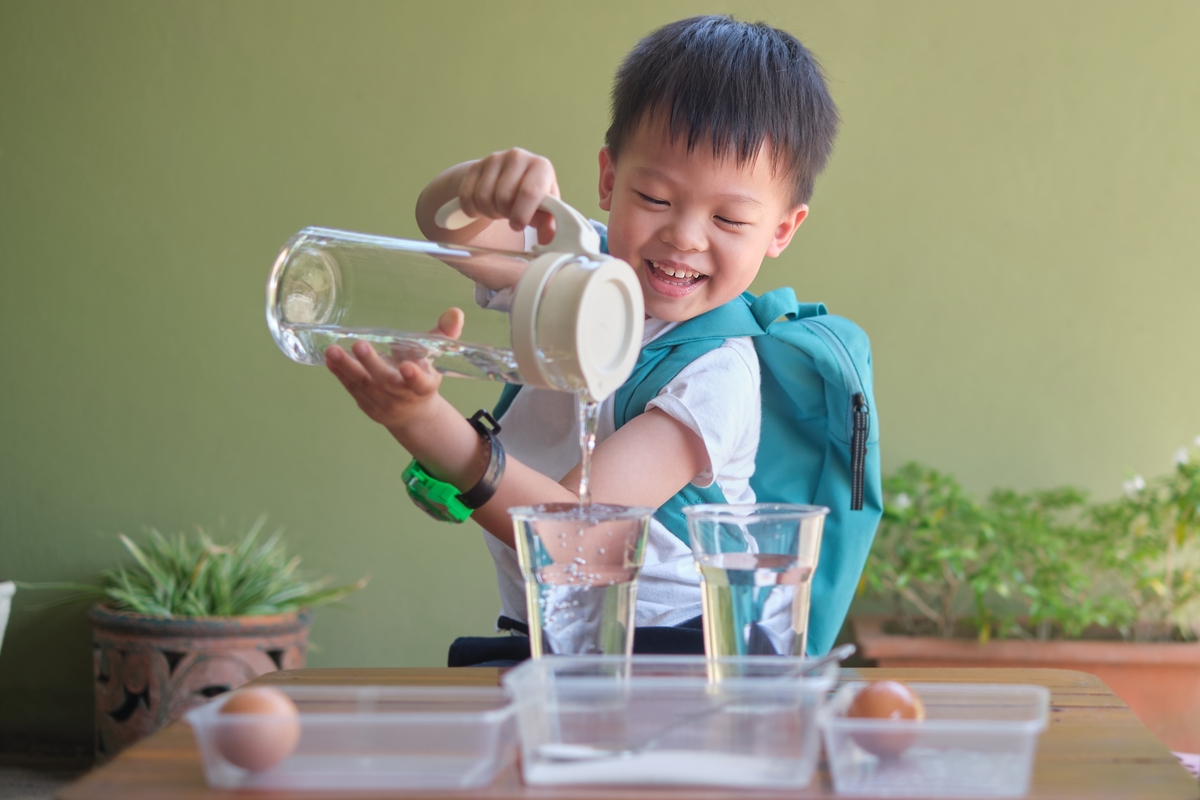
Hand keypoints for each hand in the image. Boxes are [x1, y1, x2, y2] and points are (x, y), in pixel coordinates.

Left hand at [324, 308, 464, 432]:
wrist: (414, 414)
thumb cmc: (423, 376)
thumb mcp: (434, 357)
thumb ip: (443, 334)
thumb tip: (455, 311)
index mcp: (425, 386)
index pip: (421, 384)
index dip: (415, 377)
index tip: (407, 367)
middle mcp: (404, 398)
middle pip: (387, 383)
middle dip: (372, 365)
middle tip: (359, 346)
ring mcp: (384, 405)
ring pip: (364, 386)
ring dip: (347, 368)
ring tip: (332, 350)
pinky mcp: (368, 407)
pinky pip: (353, 389)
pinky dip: (340, 374)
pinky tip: (329, 359)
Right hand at [458, 148, 559, 244]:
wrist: (508, 180)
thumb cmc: (531, 199)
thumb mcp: (543, 210)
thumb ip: (547, 224)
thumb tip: (548, 239)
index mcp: (541, 167)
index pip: (529, 192)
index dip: (521, 215)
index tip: (518, 225)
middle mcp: (518, 157)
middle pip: (503, 197)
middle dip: (505, 214)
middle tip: (509, 214)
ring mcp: (495, 159)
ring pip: (483, 197)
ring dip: (489, 212)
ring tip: (499, 209)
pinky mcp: (476, 165)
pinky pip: (467, 196)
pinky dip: (473, 210)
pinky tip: (483, 206)